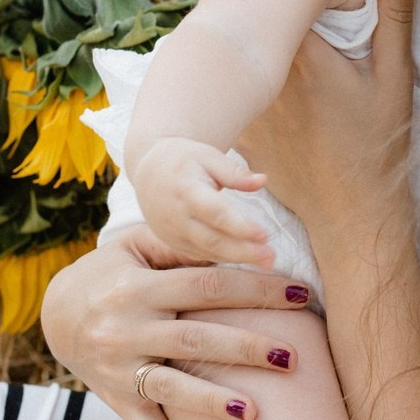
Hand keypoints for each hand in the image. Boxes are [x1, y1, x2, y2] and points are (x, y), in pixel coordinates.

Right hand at [42, 225, 310, 419]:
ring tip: (254, 412)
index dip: (256, 288)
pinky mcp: (115, 396)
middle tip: (294, 356)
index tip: (299, 292)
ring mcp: (120, 367)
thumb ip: (181, 247)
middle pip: (197, 339)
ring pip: (172, 387)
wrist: (55, 311)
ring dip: (213, 402)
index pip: (208, 286)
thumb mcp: (138, 246)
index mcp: (140, 286)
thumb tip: (236, 245)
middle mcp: (129, 328)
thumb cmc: (111, 270)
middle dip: (248, 348)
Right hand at [132, 135, 273, 265]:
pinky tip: (246, 261)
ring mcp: (172, 234)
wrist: (149, 171)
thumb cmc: (184, 159)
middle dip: (243, 251)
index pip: (215, 212)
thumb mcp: (208, 156)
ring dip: (237, 259)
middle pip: (212, 239)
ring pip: (207, 251)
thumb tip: (263, 180)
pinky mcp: (173, 243)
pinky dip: (223, 260)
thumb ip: (235, 172)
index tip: (265, 234)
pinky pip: (199, 255)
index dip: (240, 226)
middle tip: (271, 257)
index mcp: (186, 190)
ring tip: (267, 263)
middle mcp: (176, 216)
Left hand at [238, 0, 415, 253]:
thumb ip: (395, 22)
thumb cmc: (377, 143)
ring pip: (241, 58)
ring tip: (260, 36)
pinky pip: (235, 93)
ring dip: (251, 45)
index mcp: (307, 55)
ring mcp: (252, 106)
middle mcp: (270, 77)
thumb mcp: (395, 79)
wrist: (351, 212)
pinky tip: (253, 82)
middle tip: (284, 1)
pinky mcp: (242, 131)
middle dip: (270, 11)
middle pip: (257, 25)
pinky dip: (241, 82)